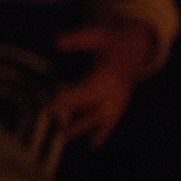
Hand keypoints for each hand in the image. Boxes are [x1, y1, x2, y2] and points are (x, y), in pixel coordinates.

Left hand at [48, 20, 157, 146]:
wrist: (133, 47)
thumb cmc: (109, 40)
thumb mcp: (95, 34)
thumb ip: (77, 38)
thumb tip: (57, 41)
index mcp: (107, 76)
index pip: (82, 91)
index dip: (64, 100)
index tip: (47, 109)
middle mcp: (115, 92)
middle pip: (89, 110)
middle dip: (70, 119)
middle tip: (51, 128)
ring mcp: (119, 101)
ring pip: (98, 119)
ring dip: (81, 128)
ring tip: (62, 138)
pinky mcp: (120, 105)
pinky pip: (111, 122)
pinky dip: (103, 133)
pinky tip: (93, 146)